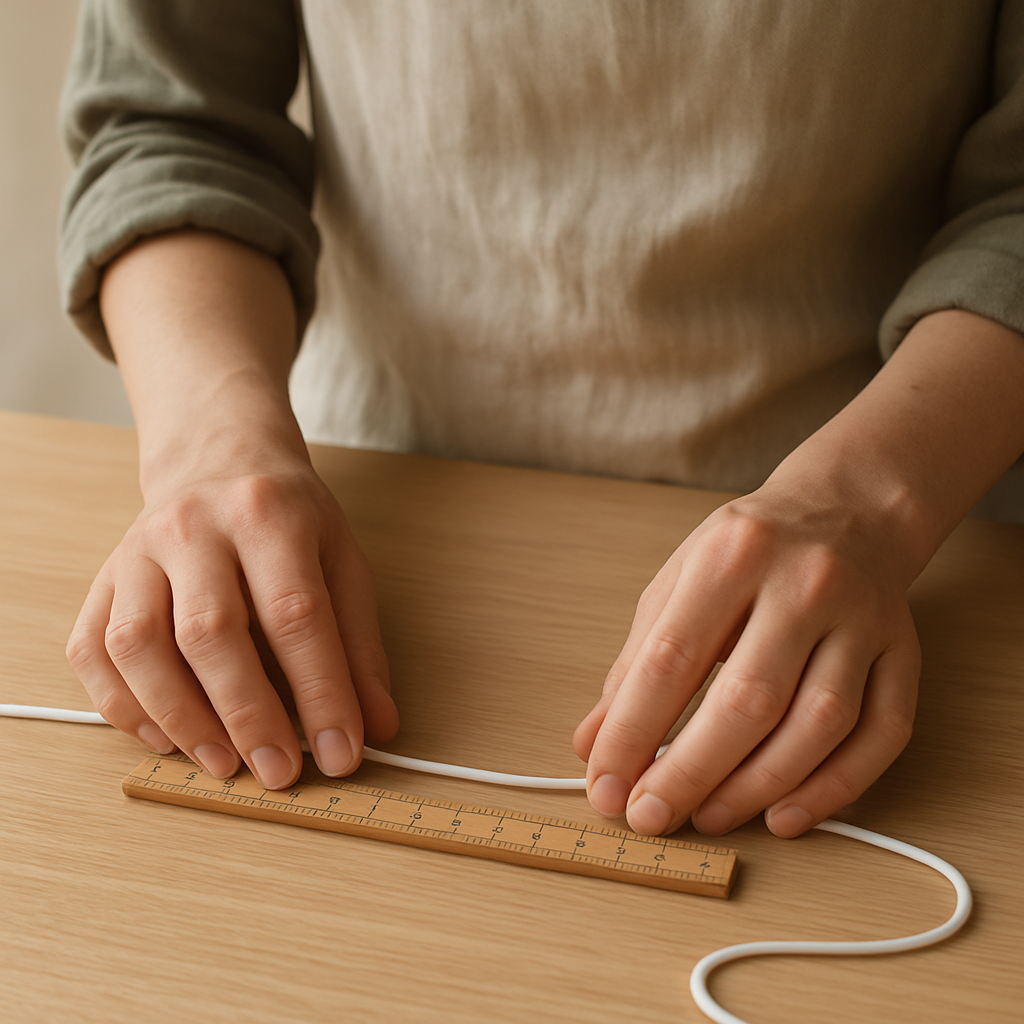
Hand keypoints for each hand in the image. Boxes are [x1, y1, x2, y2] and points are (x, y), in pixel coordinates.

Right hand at [66, 445, 397, 789]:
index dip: (321, 693)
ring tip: (224, 763)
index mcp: (269, 516)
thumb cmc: (289, 520)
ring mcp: (137, 551)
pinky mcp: (103, 578)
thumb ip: (359, 645)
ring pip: (138, 645)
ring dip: (180, 718)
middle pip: (211, 632)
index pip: (296, 615)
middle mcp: (194, 527)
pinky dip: (123, 706)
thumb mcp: (343, 563)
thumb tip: (376, 725)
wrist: (219, 462)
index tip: (341, 752)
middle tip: (279, 772)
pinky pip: (92, 650)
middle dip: (248, 715)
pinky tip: (166, 737)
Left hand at [573, 478, 920, 837]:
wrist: (845, 511)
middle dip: (690, 772)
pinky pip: (880, 735)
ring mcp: (863, 620)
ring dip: (757, 787)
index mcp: (732, 557)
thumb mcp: (678, 583)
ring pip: (819, 724)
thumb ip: (634, 663)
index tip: (607, 785)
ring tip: (708, 817)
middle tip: (649, 818)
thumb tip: (595, 744)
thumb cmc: (748, 554)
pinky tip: (783, 815)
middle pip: (749, 699)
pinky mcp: (904, 653)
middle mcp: (805, 584)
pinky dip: (833, 789)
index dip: (633, 731)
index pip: (672, 658)